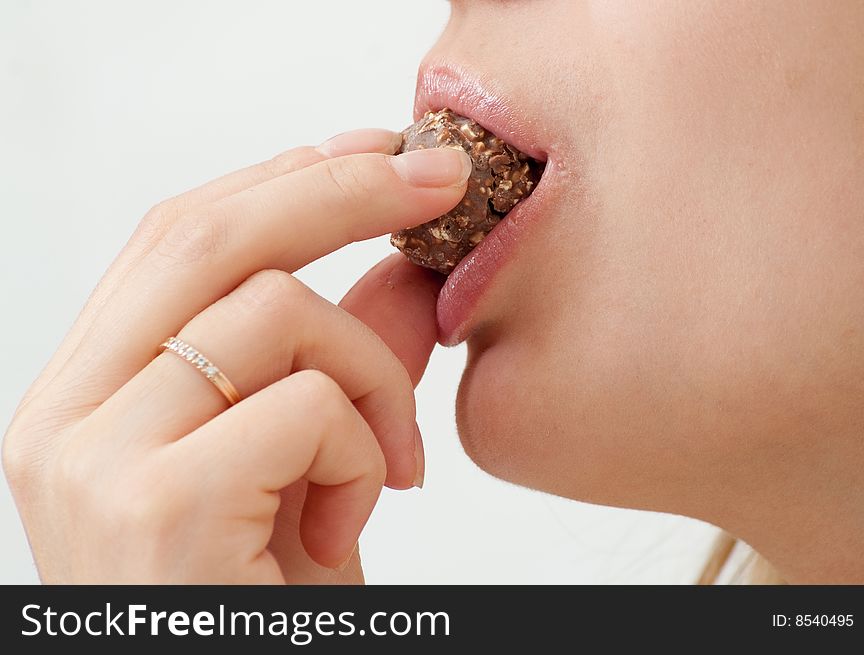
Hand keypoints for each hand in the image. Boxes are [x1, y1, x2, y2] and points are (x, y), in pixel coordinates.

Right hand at [2, 128, 470, 582]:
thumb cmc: (267, 604)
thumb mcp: (307, 466)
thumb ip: (344, 361)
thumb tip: (404, 264)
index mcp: (86, 395)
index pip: (175, 238)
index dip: (282, 179)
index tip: (375, 154)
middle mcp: (63, 417)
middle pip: (204, 235)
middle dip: (337, 189)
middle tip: (437, 176)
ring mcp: (93, 461)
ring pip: (271, 311)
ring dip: (370, 371)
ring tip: (390, 458)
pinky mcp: (154, 508)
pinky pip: (302, 403)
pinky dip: (362, 444)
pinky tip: (357, 516)